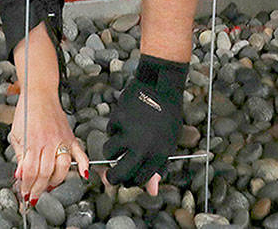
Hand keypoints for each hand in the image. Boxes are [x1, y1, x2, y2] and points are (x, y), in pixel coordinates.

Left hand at [9, 89, 88, 206]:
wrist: (40, 94)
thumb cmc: (27, 113)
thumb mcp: (16, 135)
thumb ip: (19, 156)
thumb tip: (19, 175)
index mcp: (32, 142)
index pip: (29, 170)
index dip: (26, 185)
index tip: (24, 194)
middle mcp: (48, 142)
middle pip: (45, 172)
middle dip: (39, 188)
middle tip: (34, 196)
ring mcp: (61, 140)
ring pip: (62, 167)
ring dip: (56, 181)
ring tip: (50, 187)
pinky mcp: (70, 136)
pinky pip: (80, 152)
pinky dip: (83, 164)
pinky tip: (83, 175)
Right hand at [104, 54, 186, 192]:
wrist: (161, 86)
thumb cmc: (167, 116)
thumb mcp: (169, 143)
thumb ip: (159, 167)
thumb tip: (151, 191)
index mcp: (159, 155)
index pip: (139, 180)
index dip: (130, 181)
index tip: (126, 177)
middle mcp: (143, 147)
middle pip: (118, 174)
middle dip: (111, 178)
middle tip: (109, 175)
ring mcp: (129, 133)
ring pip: (109, 152)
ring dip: (112, 149)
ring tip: (121, 140)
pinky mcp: (118, 118)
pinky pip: (110, 131)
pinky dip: (115, 128)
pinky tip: (126, 120)